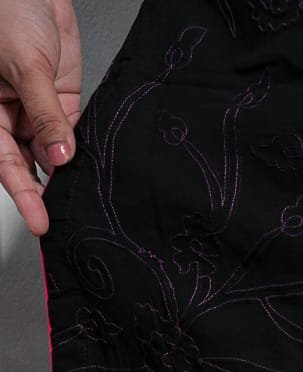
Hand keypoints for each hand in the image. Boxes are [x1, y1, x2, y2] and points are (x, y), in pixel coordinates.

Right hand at [0, 0, 81, 235]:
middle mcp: (9, 115)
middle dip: (49, 190)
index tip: (40, 222)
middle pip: (30, 164)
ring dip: (69, 171)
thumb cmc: (7, 11)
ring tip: (86, 196)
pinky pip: (73, 130)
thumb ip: (45, 111)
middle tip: (70, 218)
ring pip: (54, 151)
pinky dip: (84, 147)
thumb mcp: (25, 65)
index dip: (24, 195)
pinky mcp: (62, 98)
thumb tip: (60, 155)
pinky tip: (95, 165)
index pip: (7, 164)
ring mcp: (37, 109)